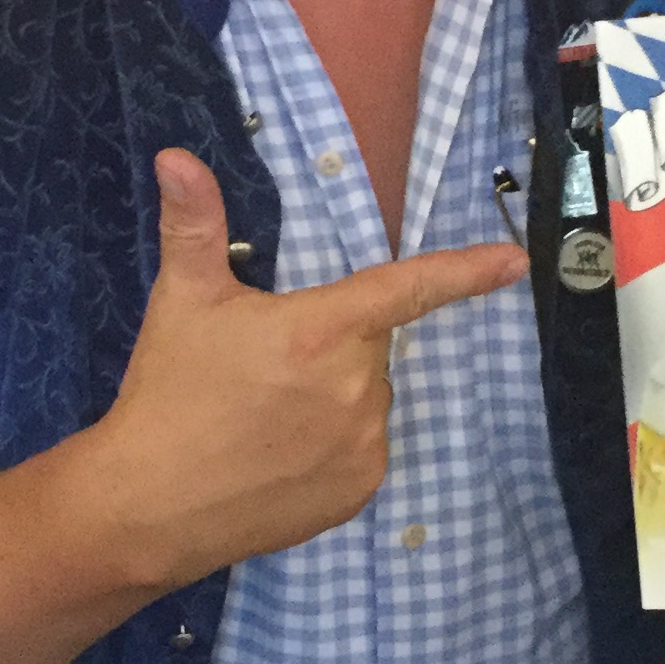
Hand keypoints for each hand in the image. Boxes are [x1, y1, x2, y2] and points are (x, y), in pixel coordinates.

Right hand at [88, 152, 525, 587]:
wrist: (147, 506)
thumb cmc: (168, 394)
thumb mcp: (182, 301)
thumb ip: (194, 224)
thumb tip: (176, 157)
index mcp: (322, 331)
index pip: (408, 288)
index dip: (467, 272)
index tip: (516, 262)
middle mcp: (356, 388)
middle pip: (368, 345)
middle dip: (329, 344)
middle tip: (263, 365)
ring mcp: (363, 446)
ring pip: (365, 398)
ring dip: (332, 396)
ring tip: (263, 417)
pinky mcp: (358, 492)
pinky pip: (361, 450)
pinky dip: (332, 445)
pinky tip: (278, 455)